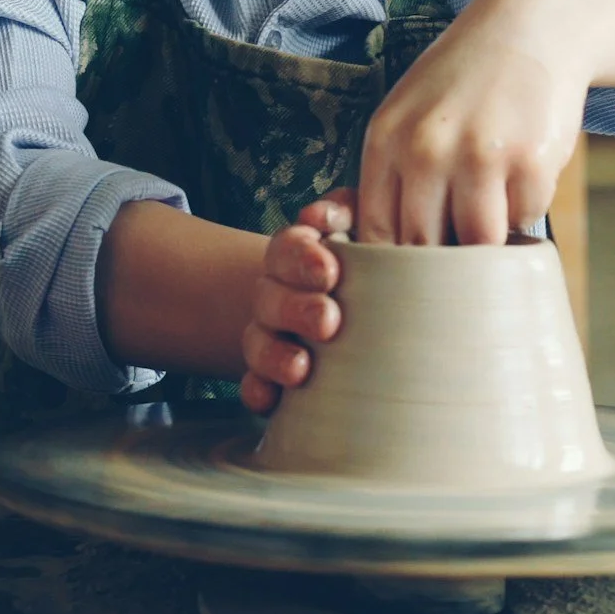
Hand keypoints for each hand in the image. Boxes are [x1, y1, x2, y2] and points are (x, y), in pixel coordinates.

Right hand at [239, 192, 354, 413]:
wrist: (339, 310)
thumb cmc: (361, 266)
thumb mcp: (359, 228)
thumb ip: (350, 212)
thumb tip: (331, 214)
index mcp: (296, 255)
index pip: (287, 248)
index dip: (302, 259)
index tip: (330, 272)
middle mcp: (276, 293)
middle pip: (270, 296)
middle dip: (295, 309)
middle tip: (328, 321)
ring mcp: (270, 336)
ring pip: (257, 342)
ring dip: (275, 355)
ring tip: (302, 368)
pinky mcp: (270, 376)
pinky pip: (253, 385)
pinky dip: (258, 392)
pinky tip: (269, 400)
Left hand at [358, 0, 585, 244]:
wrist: (530, 29)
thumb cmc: (462, 81)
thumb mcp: (406, 115)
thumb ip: (391, 176)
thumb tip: (385, 256)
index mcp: (385, 140)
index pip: (377, 234)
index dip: (395, 264)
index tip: (413, 269)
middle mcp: (426, 150)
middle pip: (425, 247)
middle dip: (442, 259)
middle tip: (457, 248)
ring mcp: (480, 156)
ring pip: (478, 243)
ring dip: (487, 238)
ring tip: (491, 207)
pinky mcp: (530, 162)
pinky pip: (524, 219)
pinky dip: (524, 209)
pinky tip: (521, 174)